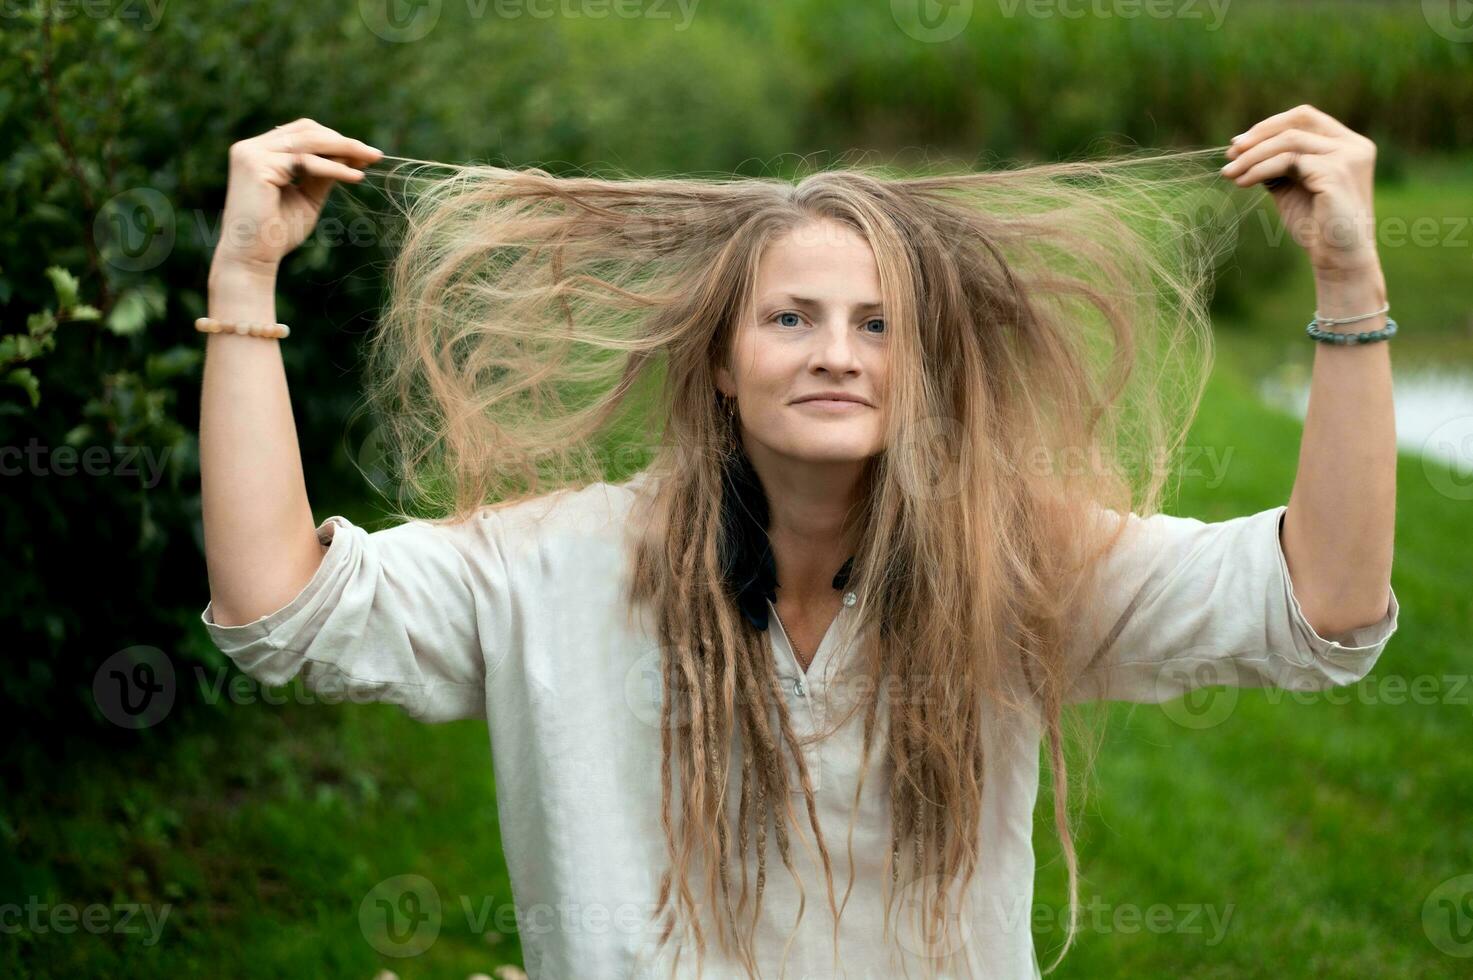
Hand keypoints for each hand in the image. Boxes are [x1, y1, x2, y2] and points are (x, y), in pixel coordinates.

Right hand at [211, 118, 383, 275]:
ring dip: (343, 149)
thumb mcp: (307, 197)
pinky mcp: (256, 166)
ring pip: (307, 142)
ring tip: (370, 160)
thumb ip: (323, 175)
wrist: (252, 259)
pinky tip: (355, 177)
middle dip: (343, 141)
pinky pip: (305, 162)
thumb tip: (350, 156)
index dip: (334, 139)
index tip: (364, 153)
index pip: (301, 133)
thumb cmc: (276, 234)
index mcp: (259, 152)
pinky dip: (333, 168)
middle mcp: (250, 147)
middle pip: (306, 131)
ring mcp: (251, 154)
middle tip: (374, 154)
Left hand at [1220, 103, 1380, 277]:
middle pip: (1298, 120)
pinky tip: (1243, 182)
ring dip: (1252, 155)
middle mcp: (1353, 146)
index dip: (1269, 126)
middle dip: (1259, 134)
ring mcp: (1348, 157)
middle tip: (1230, 153)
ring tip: (1229, 173)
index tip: (1239, 144)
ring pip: (1288, 141)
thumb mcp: (1292, 187)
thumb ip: (1278, 165)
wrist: (1338, 259)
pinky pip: (1288, 161)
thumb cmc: (1316, 226)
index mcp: (1348, 144)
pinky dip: (1260, 169)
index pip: (1305, 117)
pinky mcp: (1335, 172)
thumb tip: (1242, 148)